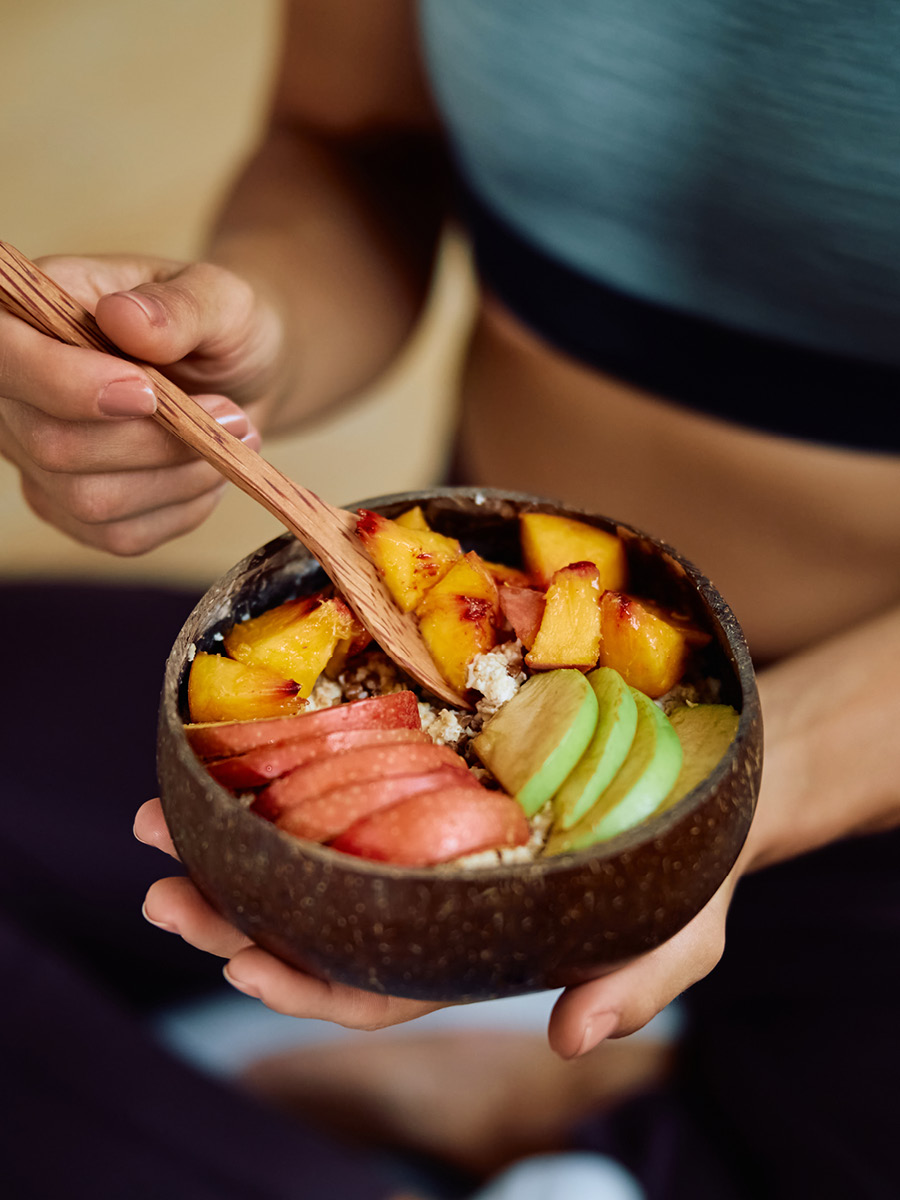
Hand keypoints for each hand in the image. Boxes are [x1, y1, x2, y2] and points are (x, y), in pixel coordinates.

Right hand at [0, 253, 283, 553]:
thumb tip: (126, 318)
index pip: (3, 355)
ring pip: (89, 498)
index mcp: (32, 313)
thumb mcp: (221, 299)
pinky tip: (203, 472)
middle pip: (52, 443)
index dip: (63, 383)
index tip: (147, 391)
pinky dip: (181, 508)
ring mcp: (35, 456)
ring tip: (227, 440)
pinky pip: (119, 534)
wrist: (240, 382)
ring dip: (178, 477)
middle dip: (154, 441)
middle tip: (229, 415)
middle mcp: (16, 392)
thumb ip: (182, 305)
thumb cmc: (219, 331)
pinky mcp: (69, 510)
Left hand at [135, 798, 735, 1049]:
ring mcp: (424, 837)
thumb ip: (635, 984)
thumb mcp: (680, 930)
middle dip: (234, 919)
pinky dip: (283, 777)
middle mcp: (434, 899)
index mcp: (476, 946)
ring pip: (311, 858)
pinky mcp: (427, 775)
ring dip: (232, 846)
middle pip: (319, 926)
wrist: (695, 779)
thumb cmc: (686, 866)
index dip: (309, 983)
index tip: (241, 964)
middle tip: (161, 892)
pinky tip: (233, 757)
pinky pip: (342, 784)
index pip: (380, 985)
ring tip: (160, 818)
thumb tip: (570, 1038)